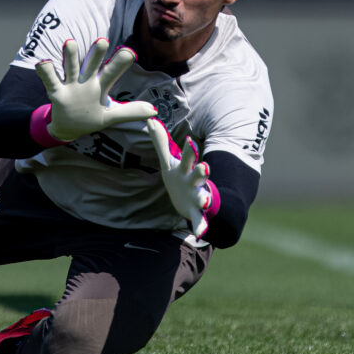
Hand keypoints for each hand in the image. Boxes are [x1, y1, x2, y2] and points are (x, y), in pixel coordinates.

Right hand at [31, 38, 156, 142]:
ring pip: (70, 68)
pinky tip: (43, 62)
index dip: (119, 63)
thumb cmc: (90, 117)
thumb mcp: (110, 116)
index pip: (112, 72)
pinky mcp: (56, 92)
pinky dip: (46, 72)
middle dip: (96, 53)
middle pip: (92, 64)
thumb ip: (129, 112)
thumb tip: (154, 111)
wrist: (67, 127)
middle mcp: (86, 82)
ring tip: (69, 43)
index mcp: (100, 86)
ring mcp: (70, 85)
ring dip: (70, 56)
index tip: (130, 52)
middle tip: (102, 41)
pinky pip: (50, 80)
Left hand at [145, 118, 217, 237]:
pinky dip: (201, 227)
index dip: (188, 150)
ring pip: (203, 198)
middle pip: (198, 175)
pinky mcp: (197, 214)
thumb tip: (149, 119)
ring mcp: (198, 197)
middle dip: (201, 171)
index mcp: (186, 169)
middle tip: (204, 167)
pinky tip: (201, 234)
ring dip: (204, 199)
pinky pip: (200, 221)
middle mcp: (194, 182)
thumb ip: (160, 141)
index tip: (190, 140)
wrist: (195, 201)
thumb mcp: (168, 160)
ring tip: (204, 200)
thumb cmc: (180, 176)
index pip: (187, 157)